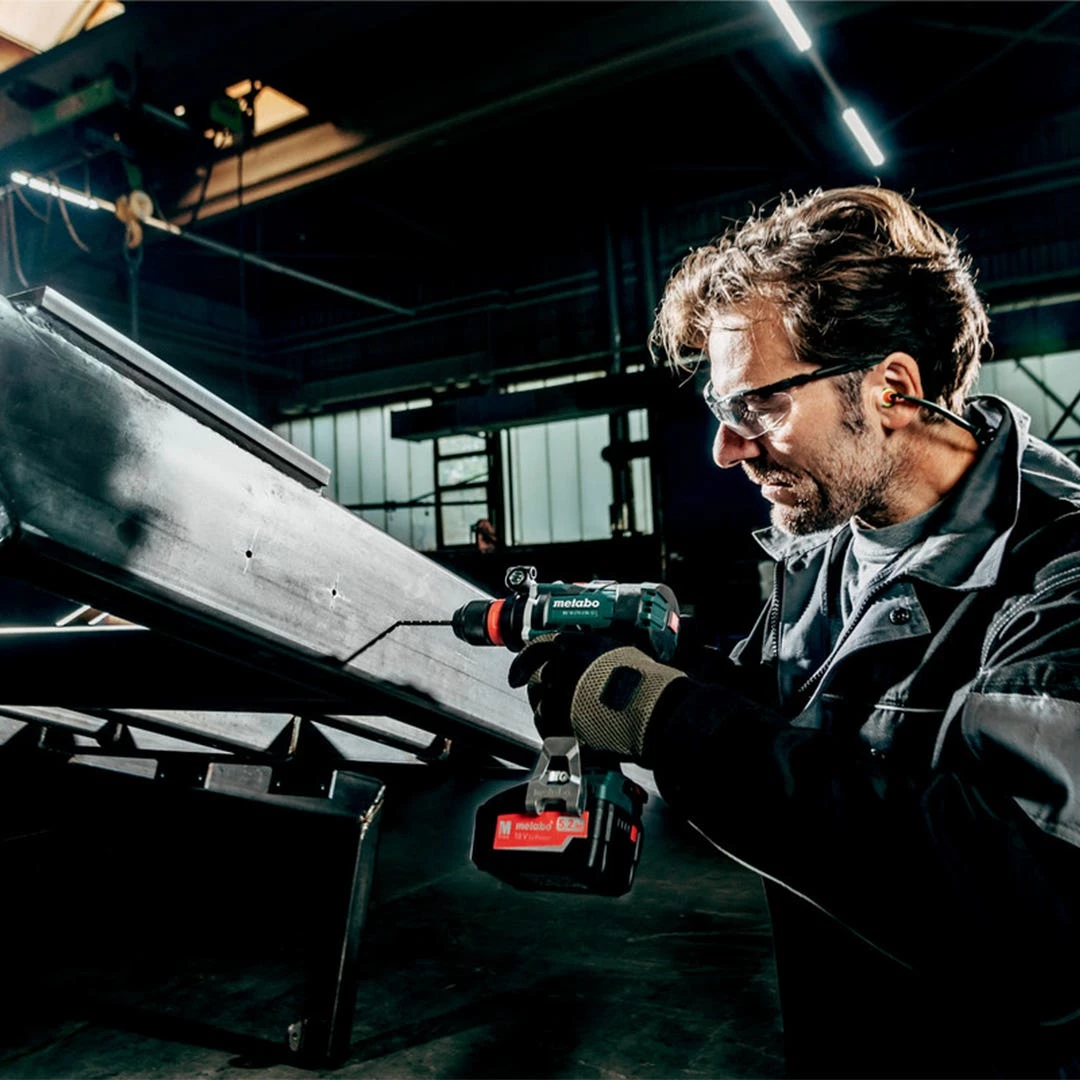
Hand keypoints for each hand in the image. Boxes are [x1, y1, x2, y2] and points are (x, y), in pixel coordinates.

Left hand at [508, 631, 686, 759]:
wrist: (652, 709)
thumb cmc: (642, 682)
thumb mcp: (616, 650)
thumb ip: (591, 650)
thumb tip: (584, 656)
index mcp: (571, 645)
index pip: (535, 649)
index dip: (523, 664)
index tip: (516, 675)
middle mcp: (558, 668)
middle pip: (538, 682)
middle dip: (546, 693)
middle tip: (560, 702)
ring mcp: (557, 696)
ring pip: (542, 707)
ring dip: (554, 714)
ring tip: (578, 720)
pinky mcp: (560, 723)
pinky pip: (547, 729)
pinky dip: (555, 733)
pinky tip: (572, 735)